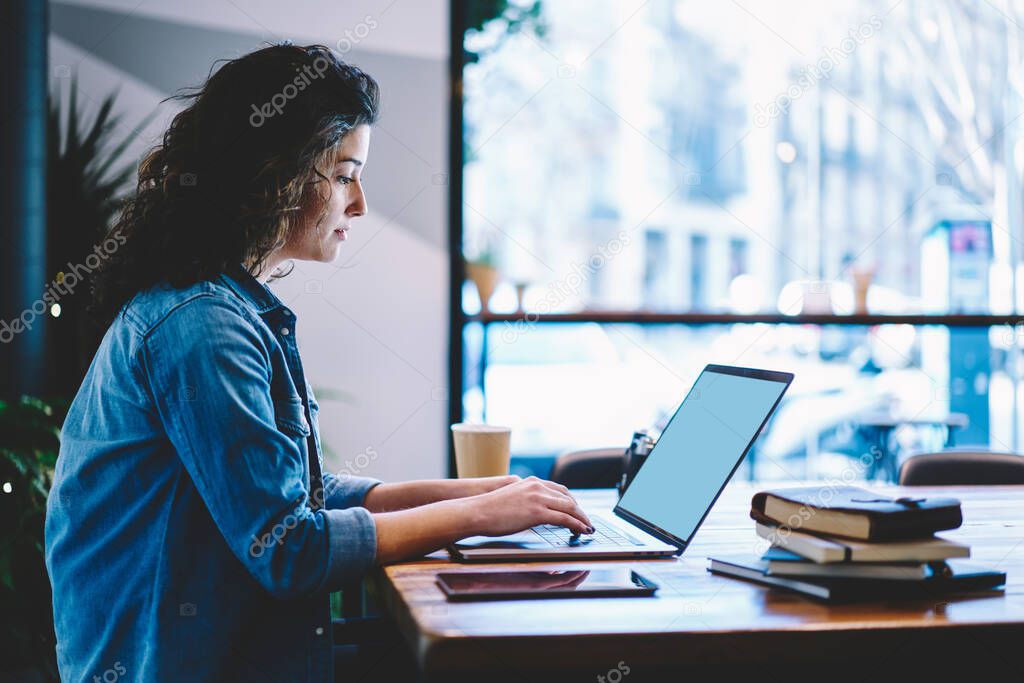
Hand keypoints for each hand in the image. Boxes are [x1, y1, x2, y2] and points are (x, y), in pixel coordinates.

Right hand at [465, 476, 592, 536]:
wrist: (476, 511)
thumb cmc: (488, 509)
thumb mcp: (511, 499)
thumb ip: (525, 501)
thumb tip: (533, 514)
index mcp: (531, 482)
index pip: (559, 489)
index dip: (571, 501)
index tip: (576, 510)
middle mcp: (537, 486)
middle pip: (568, 497)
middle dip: (579, 510)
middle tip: (586, 521)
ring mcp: (538, 498)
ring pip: (570, 507)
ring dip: (582, 518)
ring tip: (587, 528)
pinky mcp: (537, 512)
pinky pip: (564, 518)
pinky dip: (577, 525)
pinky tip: (581, 531)